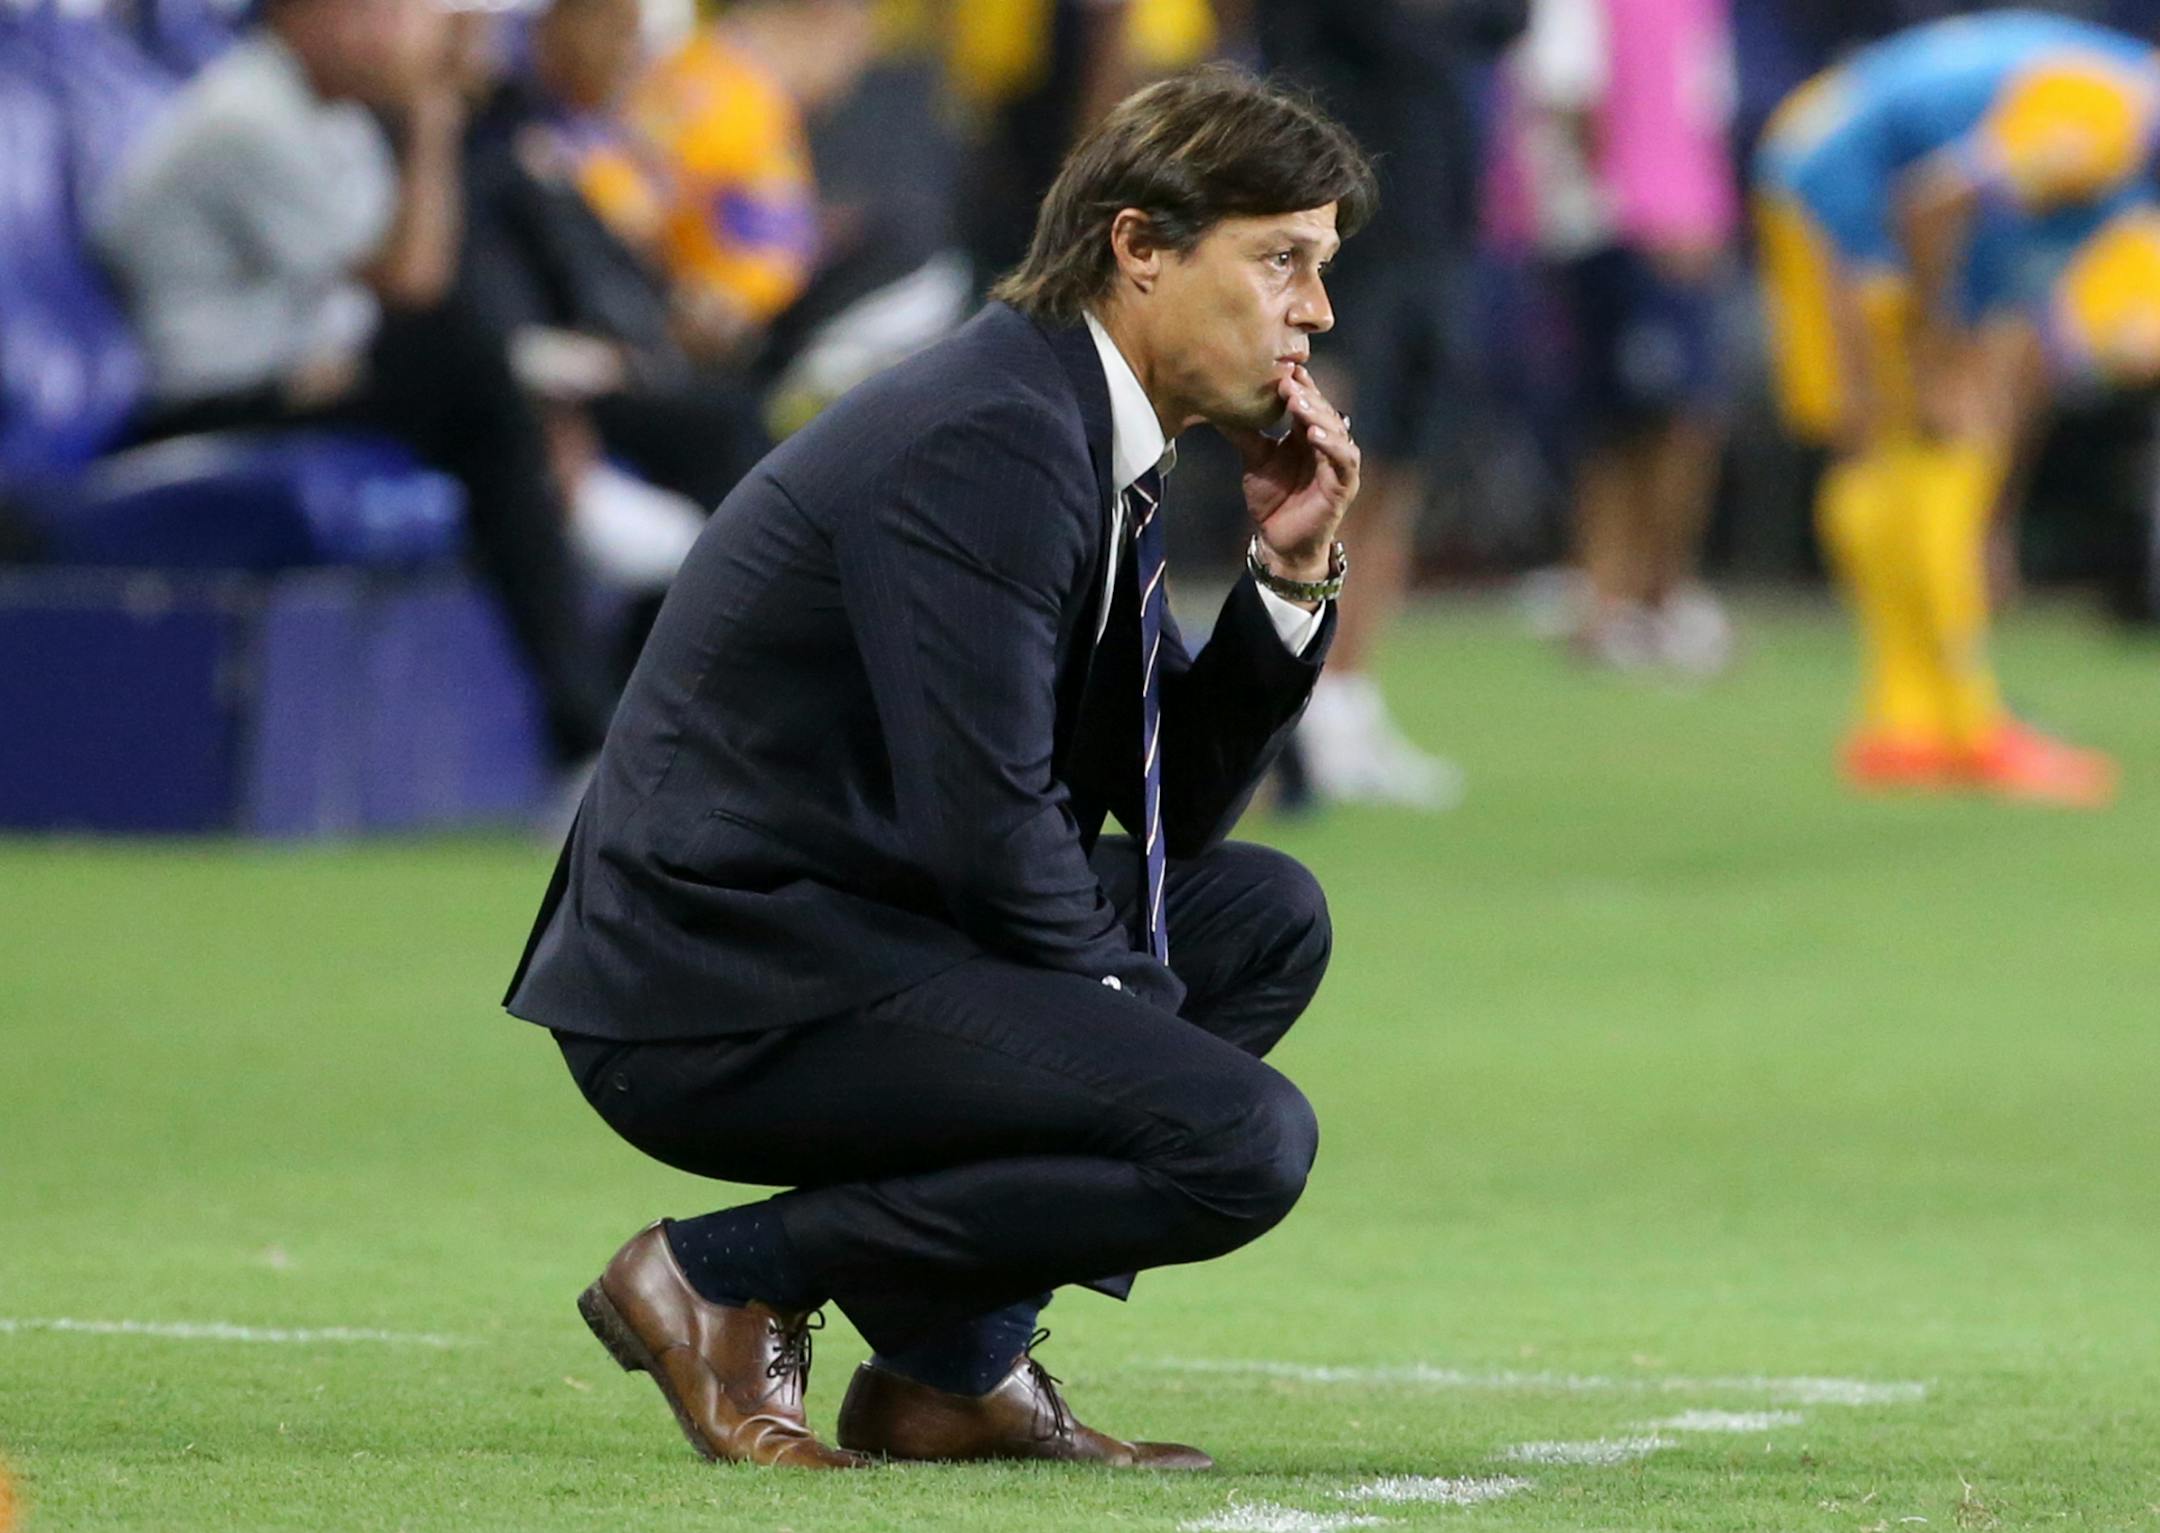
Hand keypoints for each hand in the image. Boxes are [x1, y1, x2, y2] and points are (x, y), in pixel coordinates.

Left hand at [1217, 363, 1358, 579]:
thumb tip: (1217, 406)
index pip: (1307, 403)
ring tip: (1298, 402)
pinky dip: (1332, 445)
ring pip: (1336, 430)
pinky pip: (1344, 460)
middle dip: (1306, 394)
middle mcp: (1327, 445)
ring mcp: (1338, 464)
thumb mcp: (1255, 460)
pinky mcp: (1344, 485)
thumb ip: (1244, 434)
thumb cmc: (1272, 500)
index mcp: (1307, 435)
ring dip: (1318, 414)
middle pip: (1323, 411)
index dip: (1297, 386)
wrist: (1279, 541)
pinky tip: (1315, 434)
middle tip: (1287, 379)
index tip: (1280, 368)